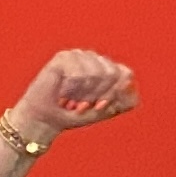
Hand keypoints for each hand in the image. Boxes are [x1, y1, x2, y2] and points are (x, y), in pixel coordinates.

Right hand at [10, 49, 138, 143]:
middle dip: (97, 95)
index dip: (113, 94)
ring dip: (82, 94)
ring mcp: (80, 56)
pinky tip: (61, 92)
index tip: (99, 106)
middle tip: (81, 103)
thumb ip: (126, 99)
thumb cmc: (75, 114)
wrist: (46, 120)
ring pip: (96, 74)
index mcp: (110, 68)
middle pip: (112, 74)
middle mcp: (96, 59)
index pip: (126, 74)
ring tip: (71, 99)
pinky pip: (79, 74)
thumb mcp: (107, 110)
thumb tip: (130, 83)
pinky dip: (70, 89)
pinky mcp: (63, 57)